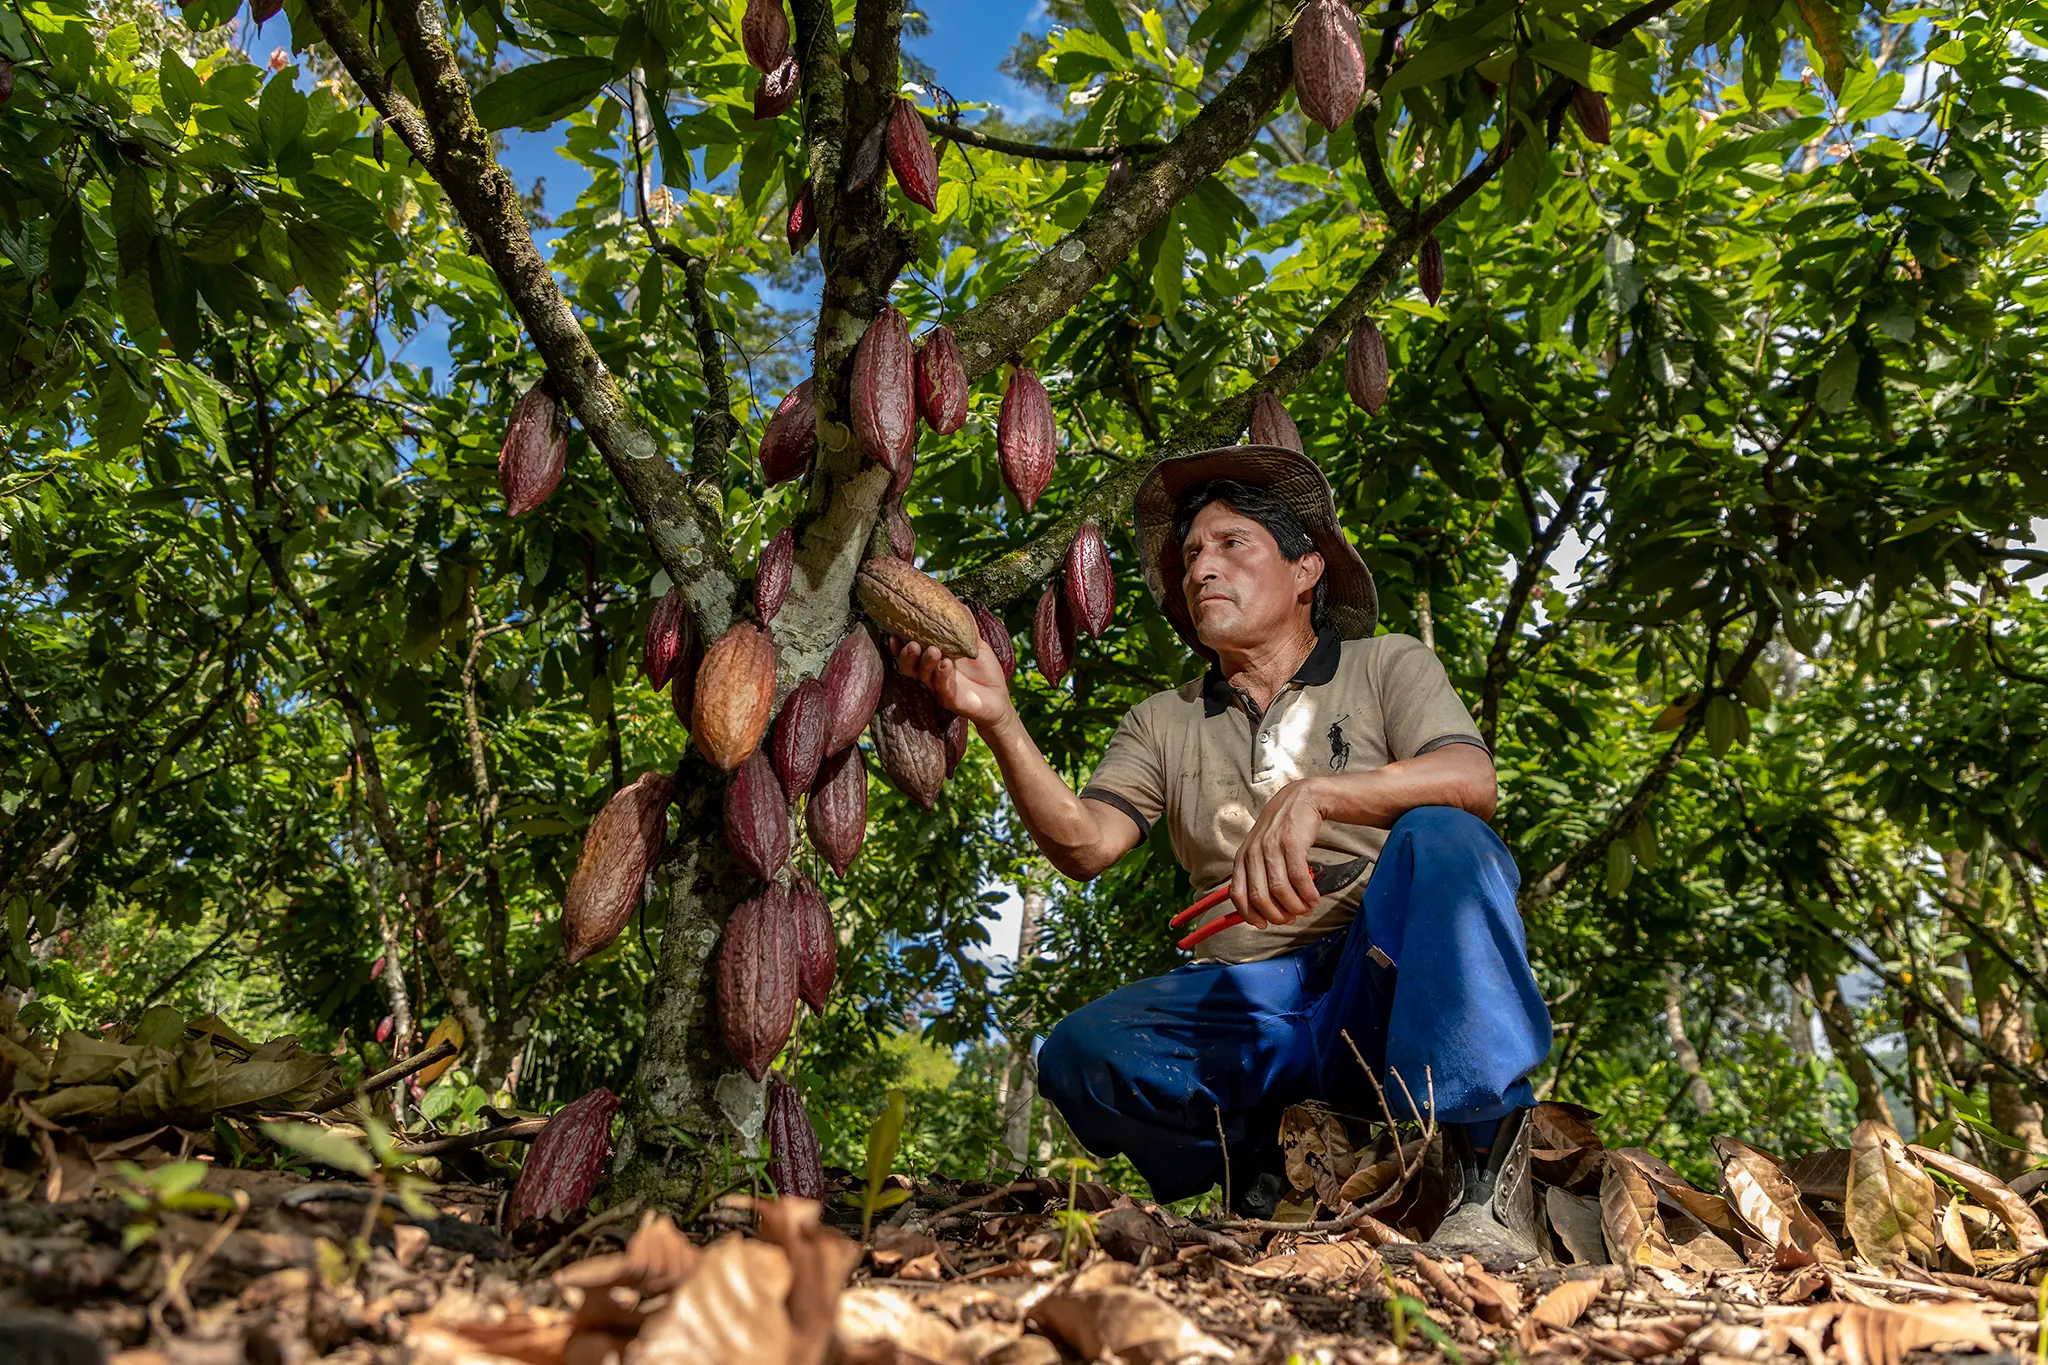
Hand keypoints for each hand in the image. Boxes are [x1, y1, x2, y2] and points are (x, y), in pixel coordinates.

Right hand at [893, 635, 1013, 729]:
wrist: (999, 698)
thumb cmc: (984, 671)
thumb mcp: (975, 645)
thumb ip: (966, 627)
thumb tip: (959, 603)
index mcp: (932, 662)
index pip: (910, 654)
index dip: (899, 645)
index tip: (894, 633)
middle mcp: (931, 676)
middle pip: (908, 667)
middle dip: (906, 654)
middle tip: (913, 643)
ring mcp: (940, 689)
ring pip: (924, 676)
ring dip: (926, 662)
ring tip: (933, 650)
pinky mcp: (952, 700)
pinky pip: (943, 688)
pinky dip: (942, 675)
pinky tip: (946, 664)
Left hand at [1230, 778, 1327, 928]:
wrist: (1301, 799)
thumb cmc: (1282, 830)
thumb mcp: (1261, 850)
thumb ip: (1258, 875)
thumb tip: (1263, 910)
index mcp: (1243, 857)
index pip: (1238, 894)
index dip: (1249, 914)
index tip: (1263, 924)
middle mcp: (1253, 852)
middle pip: (1260, 897)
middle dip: (1276, 915)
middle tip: (1290, 918)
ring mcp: (1271, 847)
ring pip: (1280, 890)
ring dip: (1295, 906)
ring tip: (1306, 908)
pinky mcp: (1291, 843)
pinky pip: (1298, 878)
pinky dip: (1307, 894)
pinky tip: (1314, 898)